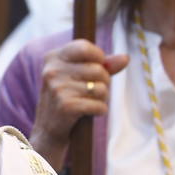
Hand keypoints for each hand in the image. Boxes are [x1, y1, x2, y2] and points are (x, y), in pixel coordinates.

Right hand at [30, 40, 128, 169]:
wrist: (49, 127)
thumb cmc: (68, 96)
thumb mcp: (80, 75)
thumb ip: (103, 65)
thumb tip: (125, 57)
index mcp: (52, 58)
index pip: (85, 47)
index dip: (99, 57)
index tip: (97, 66)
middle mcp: (52, 70)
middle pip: (98, 70)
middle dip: (103, 82)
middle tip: (90, 90)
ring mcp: (57, 88)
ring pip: (101, 88)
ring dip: (102, 98)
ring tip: (88, 101)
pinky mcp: (66, 106)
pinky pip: (100, 105)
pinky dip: (100, 110)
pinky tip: (88, 112)